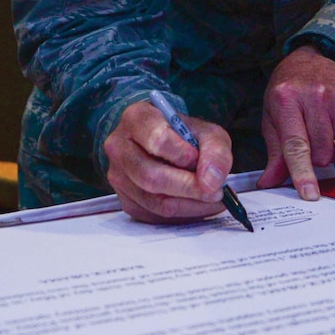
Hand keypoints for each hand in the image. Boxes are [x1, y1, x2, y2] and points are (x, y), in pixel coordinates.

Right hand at [102, 99, 233, 224]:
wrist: (166, 145)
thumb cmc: (183, 136)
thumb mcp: (206, 132)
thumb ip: (215, 151)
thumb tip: (211, 182)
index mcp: (136, 118)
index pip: (157, 140)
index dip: (184, 155)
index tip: (200, 161)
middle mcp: (119, 147)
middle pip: (151, 176)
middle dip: (189, 187)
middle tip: (215, 191)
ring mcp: (118, 176)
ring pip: (154, 201)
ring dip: (190, 205)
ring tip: (211, 198)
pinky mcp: (125, 201)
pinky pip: (155, 216)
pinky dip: (183, 214)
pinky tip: (197, 204)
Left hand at [259, 47, 334, 200]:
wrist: (315, 58)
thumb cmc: (289, 89)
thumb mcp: (273, 116)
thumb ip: (274, 152)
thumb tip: (270, 181)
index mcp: (287, 99)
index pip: (296, 145)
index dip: (302, 172)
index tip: (308, 193)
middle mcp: (315, 96)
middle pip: (320, 153)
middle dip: (314, 157)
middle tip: (308, 138)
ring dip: (330, 148)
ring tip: (321, 127)